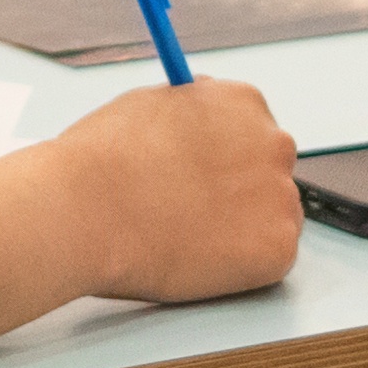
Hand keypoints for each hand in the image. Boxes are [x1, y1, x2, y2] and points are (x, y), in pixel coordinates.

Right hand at [44, 78, 305, 303]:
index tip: (200, 178)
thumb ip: (190, 115)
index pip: (251, 130)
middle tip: (195, 214)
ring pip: (271, 218)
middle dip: (239, 193)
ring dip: (241, 230)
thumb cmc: (102, 161)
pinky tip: (199, 259)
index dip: (221, 159)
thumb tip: (203, 131)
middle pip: (268, 172)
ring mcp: (281, 198)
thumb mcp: (150, 106)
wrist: (86, 211)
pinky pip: (270, 259)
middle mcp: (274, 143)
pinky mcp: (278, 249)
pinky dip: (241, 266)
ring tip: (186, 238)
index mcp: (243, 101)